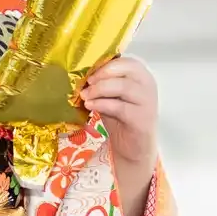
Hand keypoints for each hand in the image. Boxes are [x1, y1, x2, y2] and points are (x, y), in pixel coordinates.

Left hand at [77, 56, 158, 215]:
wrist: (132, 157)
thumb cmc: (116, 123)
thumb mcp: (106, 99)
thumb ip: (98, 83)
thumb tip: (67, 70)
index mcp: (139, 76)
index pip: (124, 58)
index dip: (103, 63)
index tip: (84, 73)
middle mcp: (148, 87)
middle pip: (126, 68)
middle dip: (101, 75)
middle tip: (82, 87)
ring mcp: (149, 105)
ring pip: (125, 86)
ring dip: (101, 89)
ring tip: (84, 99)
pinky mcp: (144, 124)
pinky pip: (125, 108)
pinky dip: (106, 105)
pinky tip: (91, 110)